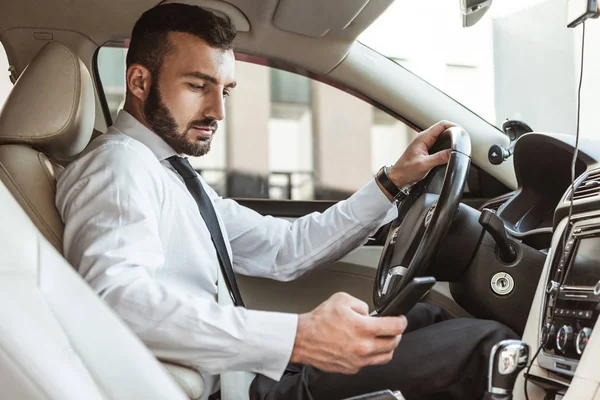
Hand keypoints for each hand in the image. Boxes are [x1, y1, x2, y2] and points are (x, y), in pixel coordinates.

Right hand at [290, 292, 406, 373]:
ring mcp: (358, 360)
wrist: (303, 339)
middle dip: (396, 333)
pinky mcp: (352, 368)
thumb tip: (370, 313)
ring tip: (381, 338)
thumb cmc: (319, 321)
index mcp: (363, 328)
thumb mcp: (342, 299)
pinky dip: (372, 355)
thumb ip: (361, 304)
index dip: (402, 321)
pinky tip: (365, 346)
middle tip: (392, 328)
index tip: (401, 319)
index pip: (395, 327)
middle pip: (394, 343)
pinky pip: (370, 363)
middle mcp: (363, 347)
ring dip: (387, 346)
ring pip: (385, 356)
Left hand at [386, 120, 457, 188]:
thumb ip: (439, 158)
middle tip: (463, 139)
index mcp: (423, 138)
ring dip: (450, 140)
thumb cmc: (405, 171)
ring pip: (442, 137)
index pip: (441, 125)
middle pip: (443, 129)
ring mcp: (425, 145)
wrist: (397, 179)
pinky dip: (446, 146)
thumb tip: (452, 153)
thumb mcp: (424, 164)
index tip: (462, 132)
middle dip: (454, 132)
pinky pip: (439, 145)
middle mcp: (424, 139)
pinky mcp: (427, 151)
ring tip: (459, 145)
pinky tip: (450, 152)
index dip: (454, 126)